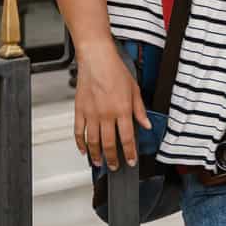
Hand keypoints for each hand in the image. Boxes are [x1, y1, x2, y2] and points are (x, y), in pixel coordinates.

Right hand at [73, 42, 150, 170]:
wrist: (97, 59)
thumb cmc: (116, 70)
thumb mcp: (135, 90)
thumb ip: (140, 110)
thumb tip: (146, 124)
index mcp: (122, 110)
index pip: (127, 138)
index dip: (129, 152)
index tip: (131, 161)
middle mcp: (106, 114)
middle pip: (109, 144)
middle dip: (113, 159)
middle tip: (116, 166)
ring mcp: (91, 114)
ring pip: (93, 141)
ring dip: (97, 155)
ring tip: (100, 163)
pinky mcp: (80, 110)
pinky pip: (79, 132)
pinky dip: (81, 143)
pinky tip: (84, 150)